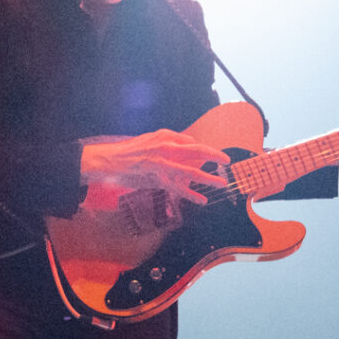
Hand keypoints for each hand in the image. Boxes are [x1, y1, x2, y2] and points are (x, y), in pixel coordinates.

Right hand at [80, 130, 230, 204]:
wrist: (110, 161)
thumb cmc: (130, 151)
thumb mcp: (151, 138)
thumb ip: (169, 140)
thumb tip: (188, 142)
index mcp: (165, 137)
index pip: (191, 142)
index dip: (205, 150)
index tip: (214, 155)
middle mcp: (167, 149)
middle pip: (197, 152)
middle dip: (214, 156)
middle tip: (227, 161)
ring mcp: (164, 166)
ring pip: (192, 173)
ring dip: (209, 179)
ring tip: (222, 183)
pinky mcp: (159, 180)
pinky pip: (179, 189)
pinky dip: (192, 195)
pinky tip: (202, 200)